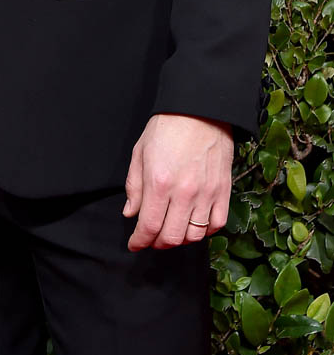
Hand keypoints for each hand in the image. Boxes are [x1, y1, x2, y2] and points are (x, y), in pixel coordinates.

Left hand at [123, 113, 233, 250]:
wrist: (200, 110)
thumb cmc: (167, 127)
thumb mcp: (140, 152)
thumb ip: (134, 186)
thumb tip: (131, 214)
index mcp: (159, 182)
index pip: (149, 226)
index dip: (139, 241)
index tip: (134, 244)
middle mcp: (184, 193)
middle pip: (172, 237)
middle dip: (157, 243)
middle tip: (151, 238)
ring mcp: (207, 193)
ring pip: (195, 236)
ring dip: (180, 239)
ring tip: (171, 231)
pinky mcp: (224, 191)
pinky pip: (217, 224)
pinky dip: (205, 232)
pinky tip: (194, 224)